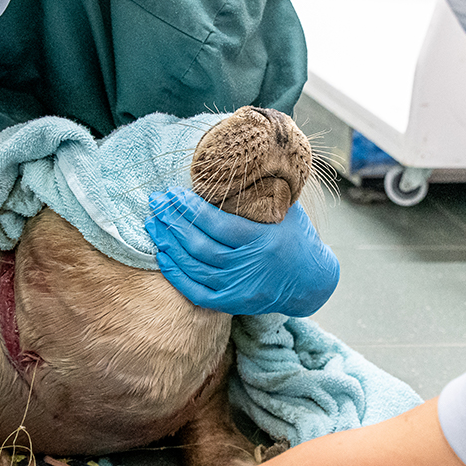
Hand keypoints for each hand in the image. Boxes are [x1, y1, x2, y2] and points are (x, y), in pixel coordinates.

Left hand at [145, 189, 338, 316]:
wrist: (311, 281)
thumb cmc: (296, 236)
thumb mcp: (287, 208)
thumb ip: (263, 189)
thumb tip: (233, 161)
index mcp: (262, 240)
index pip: (216, 224)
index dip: (190, 208)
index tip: (172, 193)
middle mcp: (249, 266)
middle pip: (200, 245)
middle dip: (173, 222)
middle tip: (156, 202)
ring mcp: (239, 288)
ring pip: (194, 267)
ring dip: (169, 244)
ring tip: (153, 224)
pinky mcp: (233, 303)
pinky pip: (196, 292)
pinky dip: (176, 275)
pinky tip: (163, 256)